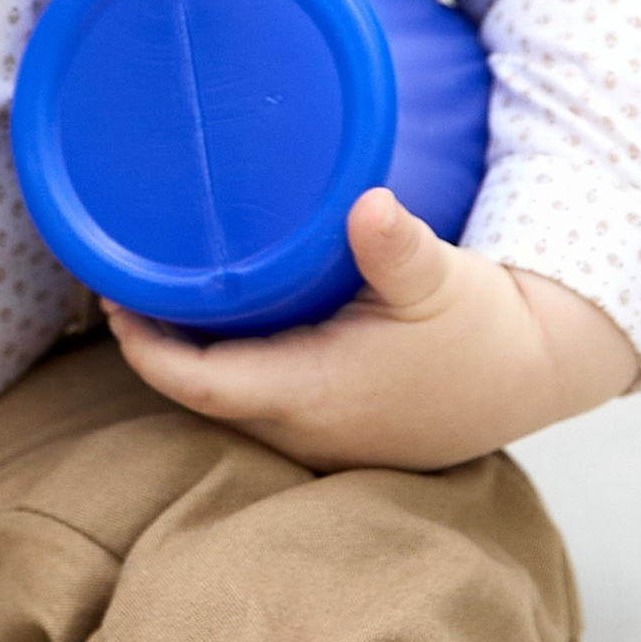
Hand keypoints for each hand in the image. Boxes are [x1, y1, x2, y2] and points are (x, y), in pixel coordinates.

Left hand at [107, 187, 640, 472]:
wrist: (533, 374)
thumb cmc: (483, 328)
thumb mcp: (443, 279)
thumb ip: (399, 247)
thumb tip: (371, 206)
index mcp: (313, 393)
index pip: (198, 384)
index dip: (143, 345)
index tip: (107, 293)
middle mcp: (303, 427)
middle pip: (196, 390)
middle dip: (152, 338)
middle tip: (118, 269)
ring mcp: (315, 435)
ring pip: (223, 395)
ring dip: (185, 350)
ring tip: (151, 285)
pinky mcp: (330, 425)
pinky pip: (253, 397)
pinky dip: (223, 359)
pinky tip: (213, 318)